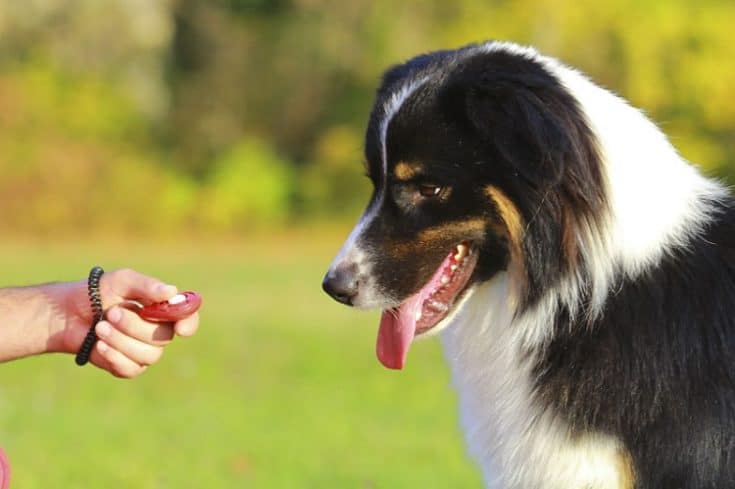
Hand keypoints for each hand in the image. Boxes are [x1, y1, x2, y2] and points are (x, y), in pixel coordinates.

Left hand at [49, 268, 199, 377]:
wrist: (66, 314)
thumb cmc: (96, 292)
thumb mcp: (121, 281)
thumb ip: (147, 286)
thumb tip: (172, 292)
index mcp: (162, 308)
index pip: (188, 317)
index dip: (189, 323)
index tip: (180, 328)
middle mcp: (158, 330)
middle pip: (164, 337)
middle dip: (135, 326)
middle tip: (112, 313)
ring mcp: (144, 350)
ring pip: (149, 355)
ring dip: (121, 341)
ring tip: (100, 328)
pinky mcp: (128, 366)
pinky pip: (132, 368)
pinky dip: (114, 357)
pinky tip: (99, 345)